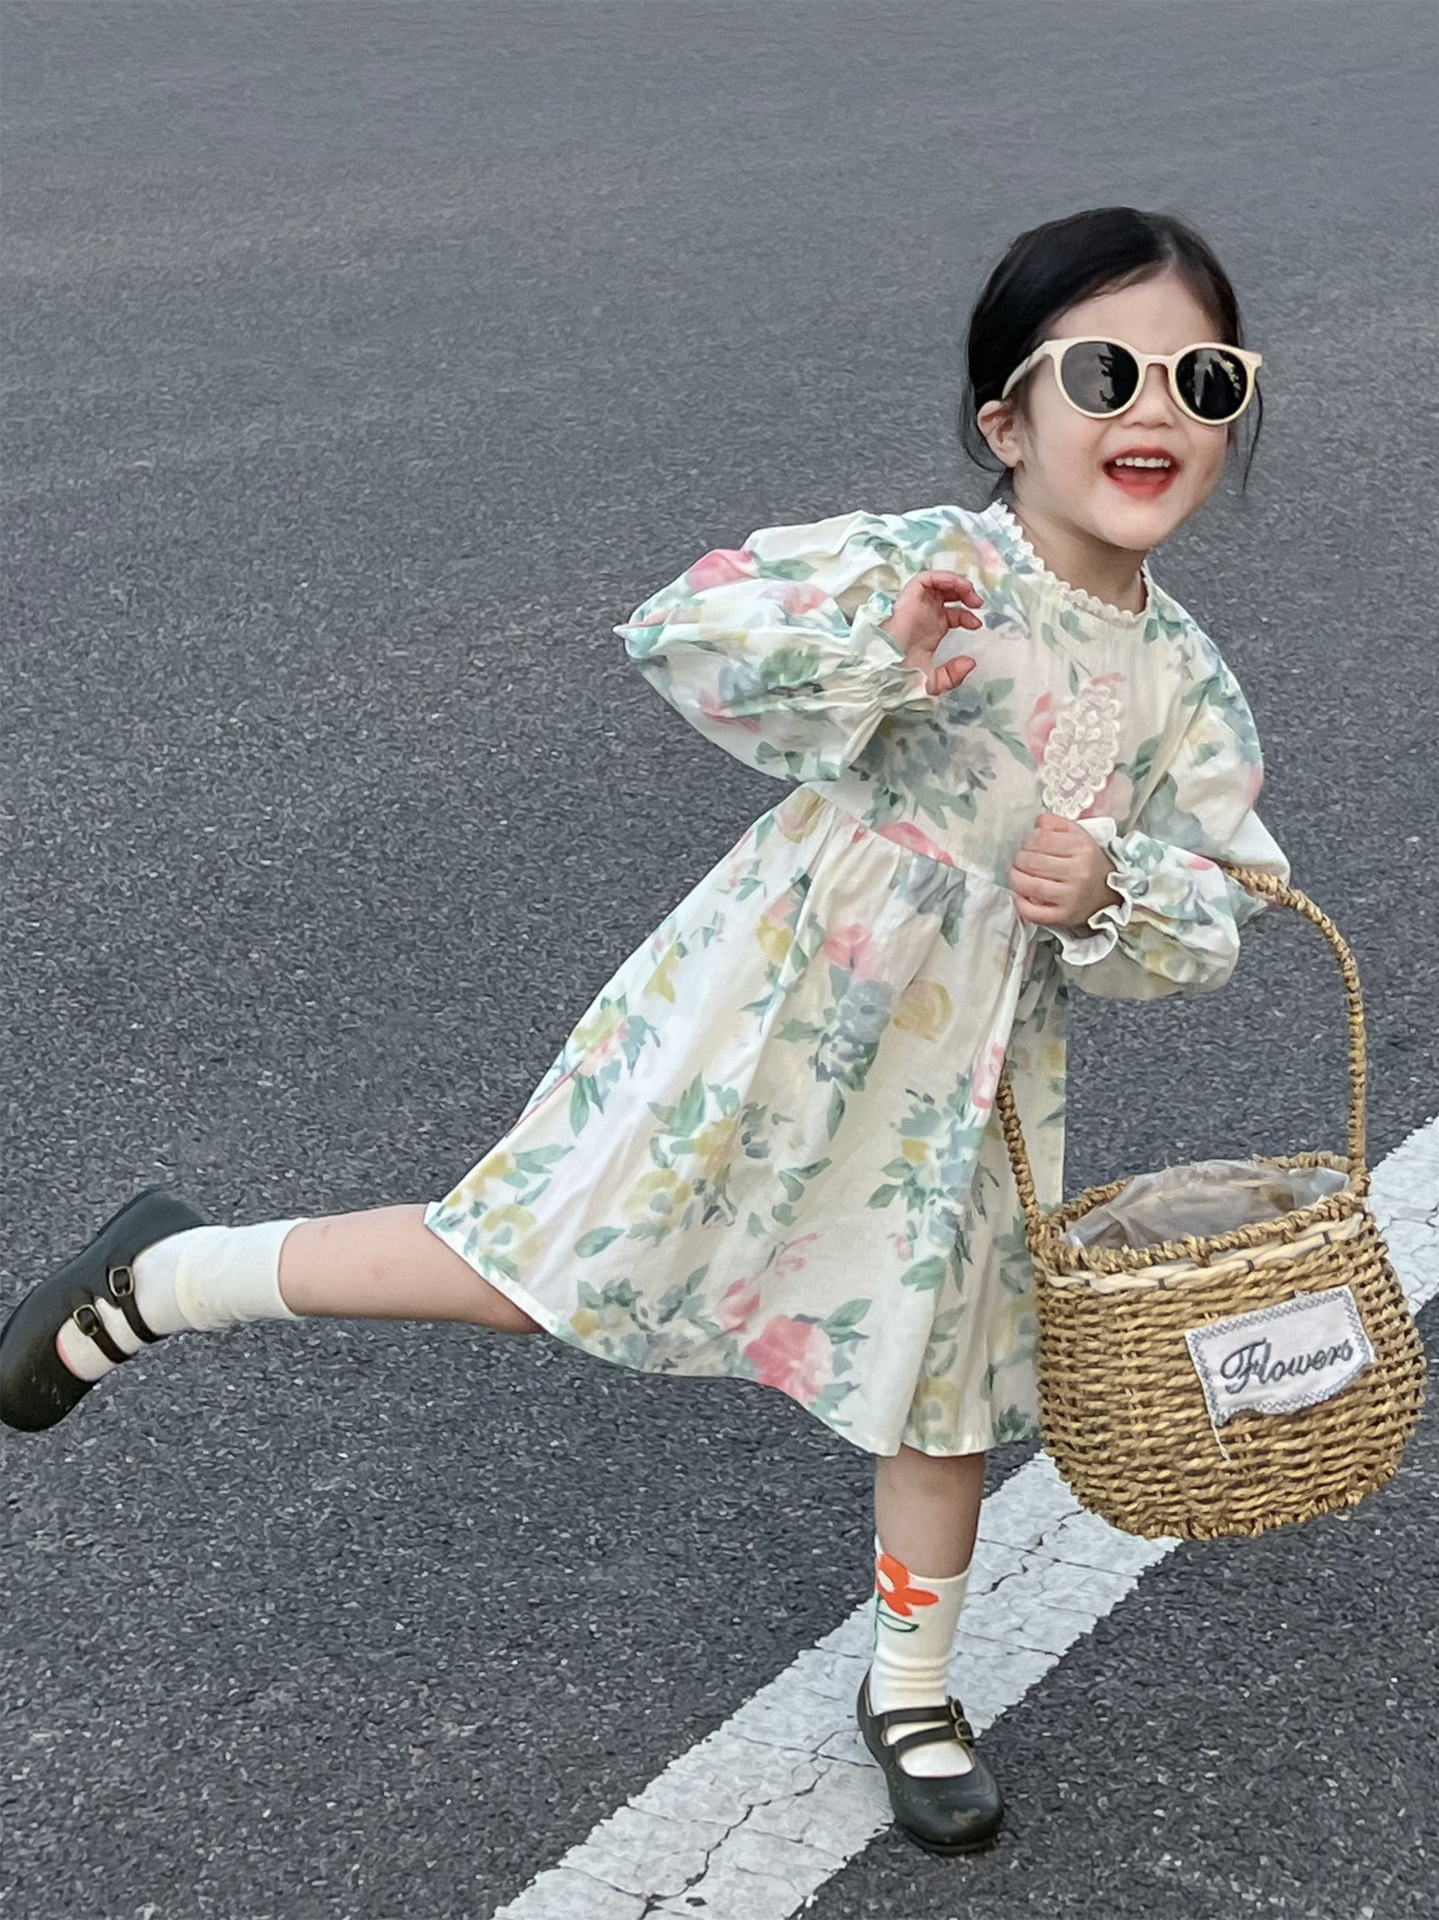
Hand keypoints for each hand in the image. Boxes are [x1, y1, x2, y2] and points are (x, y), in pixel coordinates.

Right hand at [884, 570, 983, 694]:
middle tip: (978, 604)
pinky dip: (946, 577)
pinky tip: (959, 587)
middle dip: (965, 594)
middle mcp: (924, 615)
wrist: (886, 668)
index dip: (967, 616)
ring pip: (940, 583)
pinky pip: (928, 578)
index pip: (952, 614)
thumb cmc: (901, 675)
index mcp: (930, 630)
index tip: (977, 625)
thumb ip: (953, 675)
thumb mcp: (934, 681)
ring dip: (958, 583)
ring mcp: (917, 605)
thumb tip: (970, 663)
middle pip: (948, 595)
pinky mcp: (910, 597)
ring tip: (970, 593)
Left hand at [1008, 813, 1122, 928]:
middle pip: (1031, 862)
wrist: (1107, 892)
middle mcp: (1078, 873)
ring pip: (1029, 886)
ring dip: (1015, 878)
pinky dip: (1020, 903)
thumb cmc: (1087, 861)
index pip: (1040, 839)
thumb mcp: (1077, 835)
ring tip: (1016, 875)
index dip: (1027, 841)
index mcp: (1081, 848)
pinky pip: (1033, 913)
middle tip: (1021, 860)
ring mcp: (1071, 897)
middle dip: (1018, 859)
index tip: (1028, 845)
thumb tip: (1036, 825)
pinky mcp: (1063, 916)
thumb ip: (1054, 823)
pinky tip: (1020, 895)